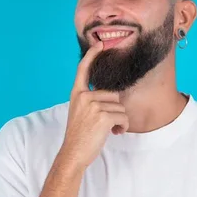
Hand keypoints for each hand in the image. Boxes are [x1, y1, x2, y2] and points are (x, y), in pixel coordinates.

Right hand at [58, 42, 128, 168]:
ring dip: (120, 120)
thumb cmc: (79, 136)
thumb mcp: (80, 112)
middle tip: (107, 124)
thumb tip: (113, 95)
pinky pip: (123, 116)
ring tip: (109, 130)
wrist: (73, 153)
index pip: (84, 69)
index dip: (93, 55)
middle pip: (113, 94)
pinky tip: (114, 133)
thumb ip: (91, 100)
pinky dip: (123, 127)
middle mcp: (84, 96)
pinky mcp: (103, 116)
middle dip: (115, 109)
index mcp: (77, 94)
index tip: (100, 43)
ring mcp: (93, 106)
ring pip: (120, 106)